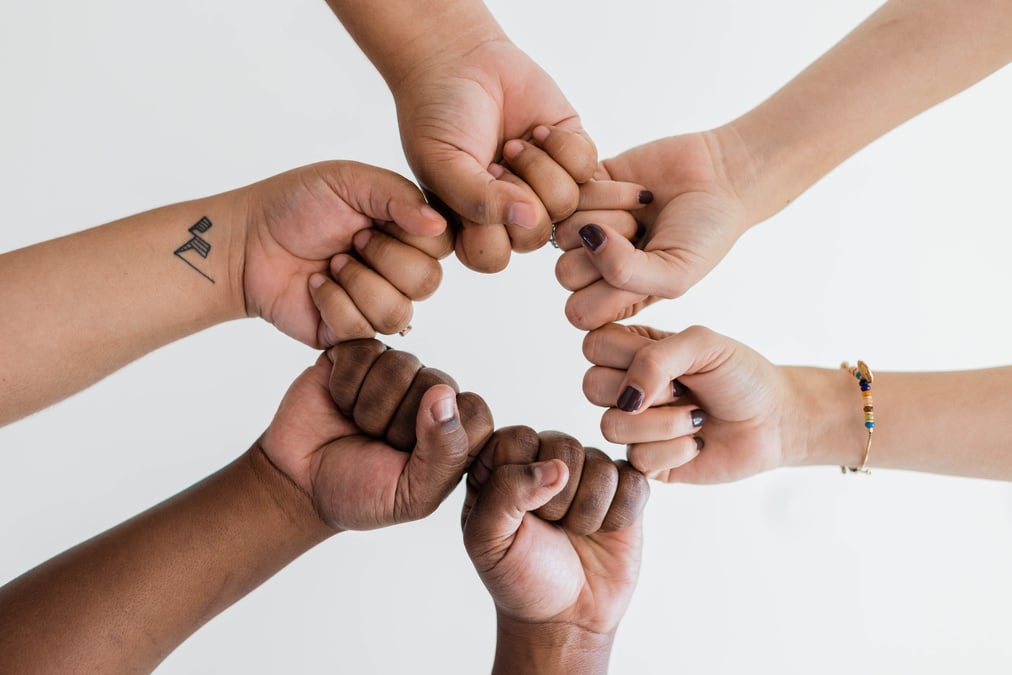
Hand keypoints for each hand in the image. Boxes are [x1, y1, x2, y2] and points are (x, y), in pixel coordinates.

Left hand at [242, 161, 452, 346]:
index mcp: (405, 233)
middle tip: (348, 242)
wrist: (246, 242)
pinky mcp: (349, 333)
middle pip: (428, 283)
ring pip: (398, 313)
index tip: (370, 220)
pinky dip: (333, 303)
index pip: (442, 244)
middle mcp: (398, 271)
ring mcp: (376, 305)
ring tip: (331, 264)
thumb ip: (398, 195)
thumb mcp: (348, 180)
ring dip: (357, 284)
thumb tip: (437, 223)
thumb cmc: (295, 204)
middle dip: (383, 258)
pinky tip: (316, 286)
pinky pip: (362, 330)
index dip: (410, 234)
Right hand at [260, 340, 492, 531]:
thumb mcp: (411, 496)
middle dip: (396, 423)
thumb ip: (443, 455)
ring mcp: (395, 371)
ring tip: (357, 424)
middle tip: (376, 442)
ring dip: (368, 405)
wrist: (299, 483)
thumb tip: (444, 396)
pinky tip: (339, 403)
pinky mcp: (359, 353)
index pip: (475, 412)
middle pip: (436, 382)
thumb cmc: (360, 493)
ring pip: (399, 364)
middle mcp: (431, 395)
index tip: (409, 462)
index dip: (439, 437)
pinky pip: (362, 351)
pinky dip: (344, 385)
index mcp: (455, 431)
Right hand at [392, 39, 596, 271]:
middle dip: (517, 191)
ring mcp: (547, 188)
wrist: (459, 59)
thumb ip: (478, 201)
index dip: (489, 225)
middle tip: (497, 159)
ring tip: (515, 143)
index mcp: (474, 227)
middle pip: (536, 235)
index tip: (471, 183)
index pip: (493, 257)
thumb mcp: (442, 163)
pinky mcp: (574, 157)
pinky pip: (587, 170)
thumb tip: (528, 218)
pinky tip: (538, 130)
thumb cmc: (438, 116)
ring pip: (566, 205)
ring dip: (539, 167)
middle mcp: (513, 215)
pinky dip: (562, 146)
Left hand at [462, 427, 647, 640]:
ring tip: (574, 533)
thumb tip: (557, 466)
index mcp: (503, 463)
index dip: (522, 477)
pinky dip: (618, 515)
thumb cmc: (519, 576)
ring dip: (588, 513)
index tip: (519, 515)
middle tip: (550, 527)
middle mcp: (546, 459)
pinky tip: (603, 533)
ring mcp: (589, 472)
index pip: (518, 438)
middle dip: (558, 500)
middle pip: (564, 446)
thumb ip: (504, 492)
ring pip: (601, 465)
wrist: (564, 617)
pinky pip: (633, 482)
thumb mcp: (487, 540)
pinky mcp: (626, 489)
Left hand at [554, 131, 753, 328]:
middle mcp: (595, 266)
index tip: (644, 272)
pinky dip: (607, 191)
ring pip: (563, 234)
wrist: (720, 178)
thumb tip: (587, 239)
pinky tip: (638, 192)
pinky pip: (570, 195)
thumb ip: (627, 275)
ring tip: (642, 214)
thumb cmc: (703, 234)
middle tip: (645, 237)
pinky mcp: (584, 190)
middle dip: (609, 253)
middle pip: (565, 274)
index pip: (579, 312)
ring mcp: (586, 228)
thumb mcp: (675, 273)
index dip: (604, 293)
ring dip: (610, 218)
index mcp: (614, 298)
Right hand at [582, 323, 794, 483]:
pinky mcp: (645, 461)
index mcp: (631, 350)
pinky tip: (697, 442)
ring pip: (611, 425)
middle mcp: (624, 386)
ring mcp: (631, 425)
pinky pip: (637, 458)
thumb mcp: (703, 344)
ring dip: (665, 424)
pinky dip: (676, 450)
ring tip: (696, 418)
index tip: (671, 362)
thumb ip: (656, 357)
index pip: (594, 346)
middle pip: (591, 387)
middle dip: (649, 391)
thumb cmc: (740, 376)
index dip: (629, 356)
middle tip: (684, 390)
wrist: (773, 421)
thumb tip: (626, 398)